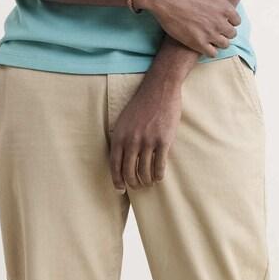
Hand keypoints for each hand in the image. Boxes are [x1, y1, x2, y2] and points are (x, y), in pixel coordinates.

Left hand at [108, 74, 182, 190]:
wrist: (159, 90)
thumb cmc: (141, 105)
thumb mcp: (123, 121)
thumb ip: (120, 139)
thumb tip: (119, 159)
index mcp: (119, 136)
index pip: (115, 165)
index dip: (117, 180)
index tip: (120, 189)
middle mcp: (132, 140)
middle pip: (129, 172)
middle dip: (133, 183)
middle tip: (137, 187)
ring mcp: (148, 141)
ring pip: (145, 171)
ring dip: (146, 181)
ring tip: (149, 183)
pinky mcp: (164, 141)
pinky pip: (159, 166)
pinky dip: (158, 175)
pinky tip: (159, 177)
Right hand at [136, 0, 245, 56]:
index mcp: (225, 8)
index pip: (236, 21)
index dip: (229, 20)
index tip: (220, 18)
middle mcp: (220, 22)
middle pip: (231, 34)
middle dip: (224, 31)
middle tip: (214, 27)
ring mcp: (209, 34)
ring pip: (224, 45)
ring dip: (219, 41)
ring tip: (209, 36)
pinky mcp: (197, 43)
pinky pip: (212, 53)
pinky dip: (210, 50)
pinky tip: (203, 44)